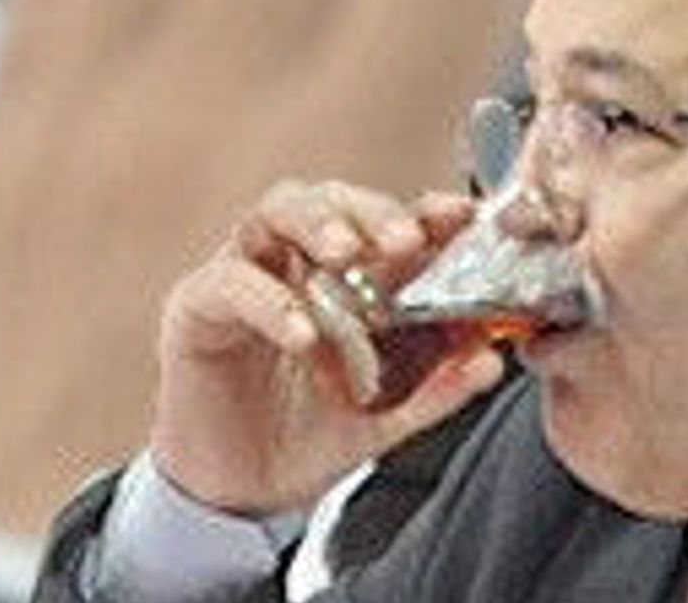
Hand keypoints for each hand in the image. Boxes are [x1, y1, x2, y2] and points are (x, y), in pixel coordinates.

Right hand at [151, 181, 504, 513]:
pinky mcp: (196, 307)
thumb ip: (435, 388)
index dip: (424, 212)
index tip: (461, 216)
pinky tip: (303, 332)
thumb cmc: (309, 435)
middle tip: (405, 237)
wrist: (239, 490)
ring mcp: (244, 275)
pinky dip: (269, 301)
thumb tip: (491, 363)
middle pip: (330, 197)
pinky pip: (229, 283)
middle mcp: (295, 261)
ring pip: (274, 213)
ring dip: (316, 223)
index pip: (386, 223)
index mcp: (346, 276)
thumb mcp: (384, 417)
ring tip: (346, 252)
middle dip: (371, 209)